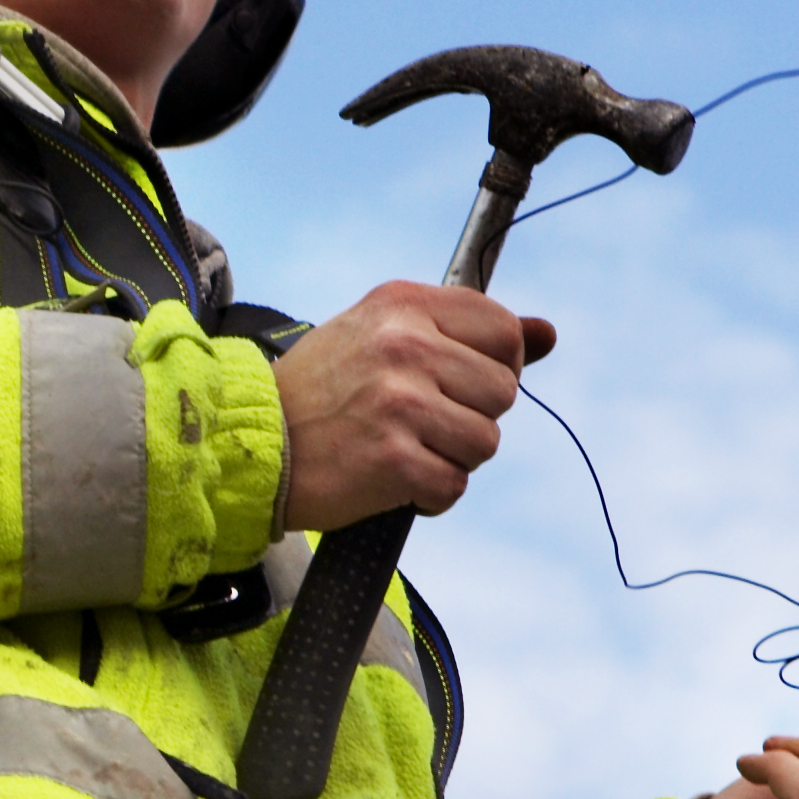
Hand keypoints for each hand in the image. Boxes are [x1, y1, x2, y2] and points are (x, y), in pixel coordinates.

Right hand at [270, 282, 559, 530]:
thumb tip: (548, 334)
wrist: (249, 441)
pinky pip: (454, 485)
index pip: (503, 330)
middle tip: (418, 421)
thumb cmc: (320, 389)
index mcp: (403, 304)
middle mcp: (404, 346)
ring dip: (452, 457)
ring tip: (404, 449)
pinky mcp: (392, 460)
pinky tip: (393, 480)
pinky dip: (430, 495)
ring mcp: (399, 403)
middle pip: (502, 391)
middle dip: (470, 416)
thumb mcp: (384, 334)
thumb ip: (466, 332)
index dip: (495, 365)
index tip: (459, 382)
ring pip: (484, 442)